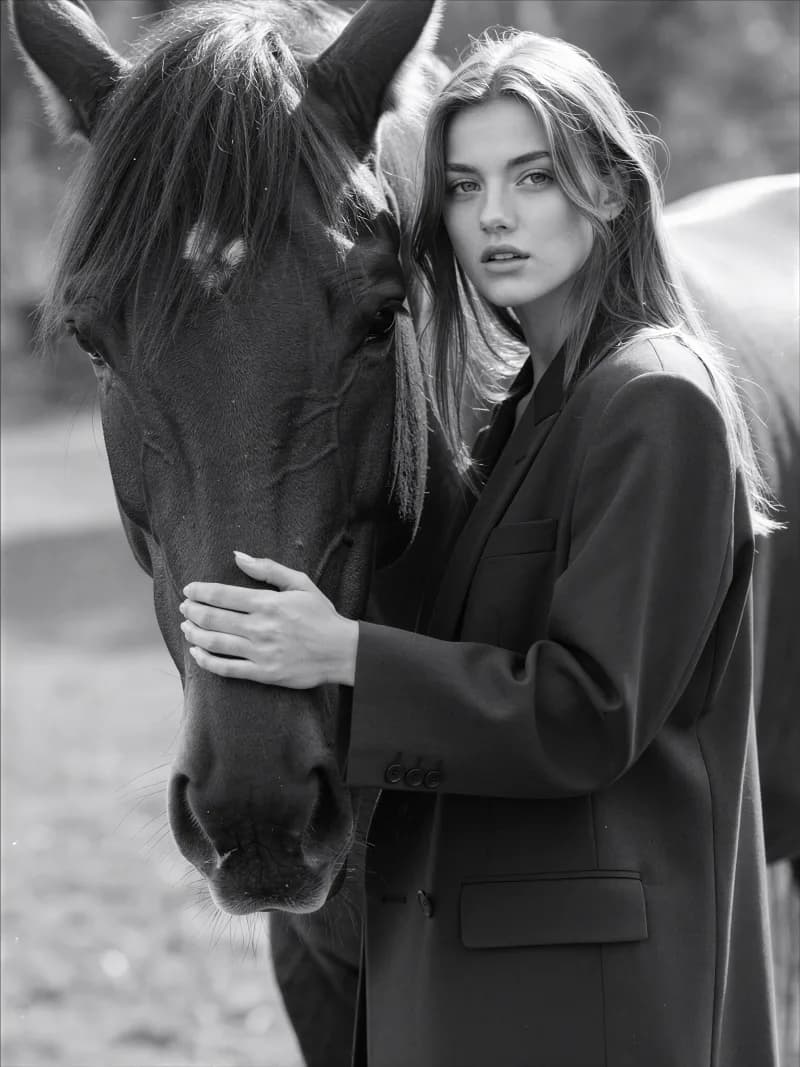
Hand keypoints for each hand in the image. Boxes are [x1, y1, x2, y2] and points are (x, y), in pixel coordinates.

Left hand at [180, 552, 358, 687]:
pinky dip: (205, 660)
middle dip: (192, 611)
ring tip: (186, 627)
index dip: (199, 591)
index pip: (222, 595)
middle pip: (212, 618)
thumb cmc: (321, 615)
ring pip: (214, 642)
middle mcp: (260, 627)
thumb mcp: (301, 583)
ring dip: (193, 633)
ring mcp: (259, 652)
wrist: (342, 651)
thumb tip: (238, 556)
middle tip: (184, 607)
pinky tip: (196, 652)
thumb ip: (268, 569)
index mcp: (267, 603)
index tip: (188, 590)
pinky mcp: (262, 673)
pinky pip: (225, 668)